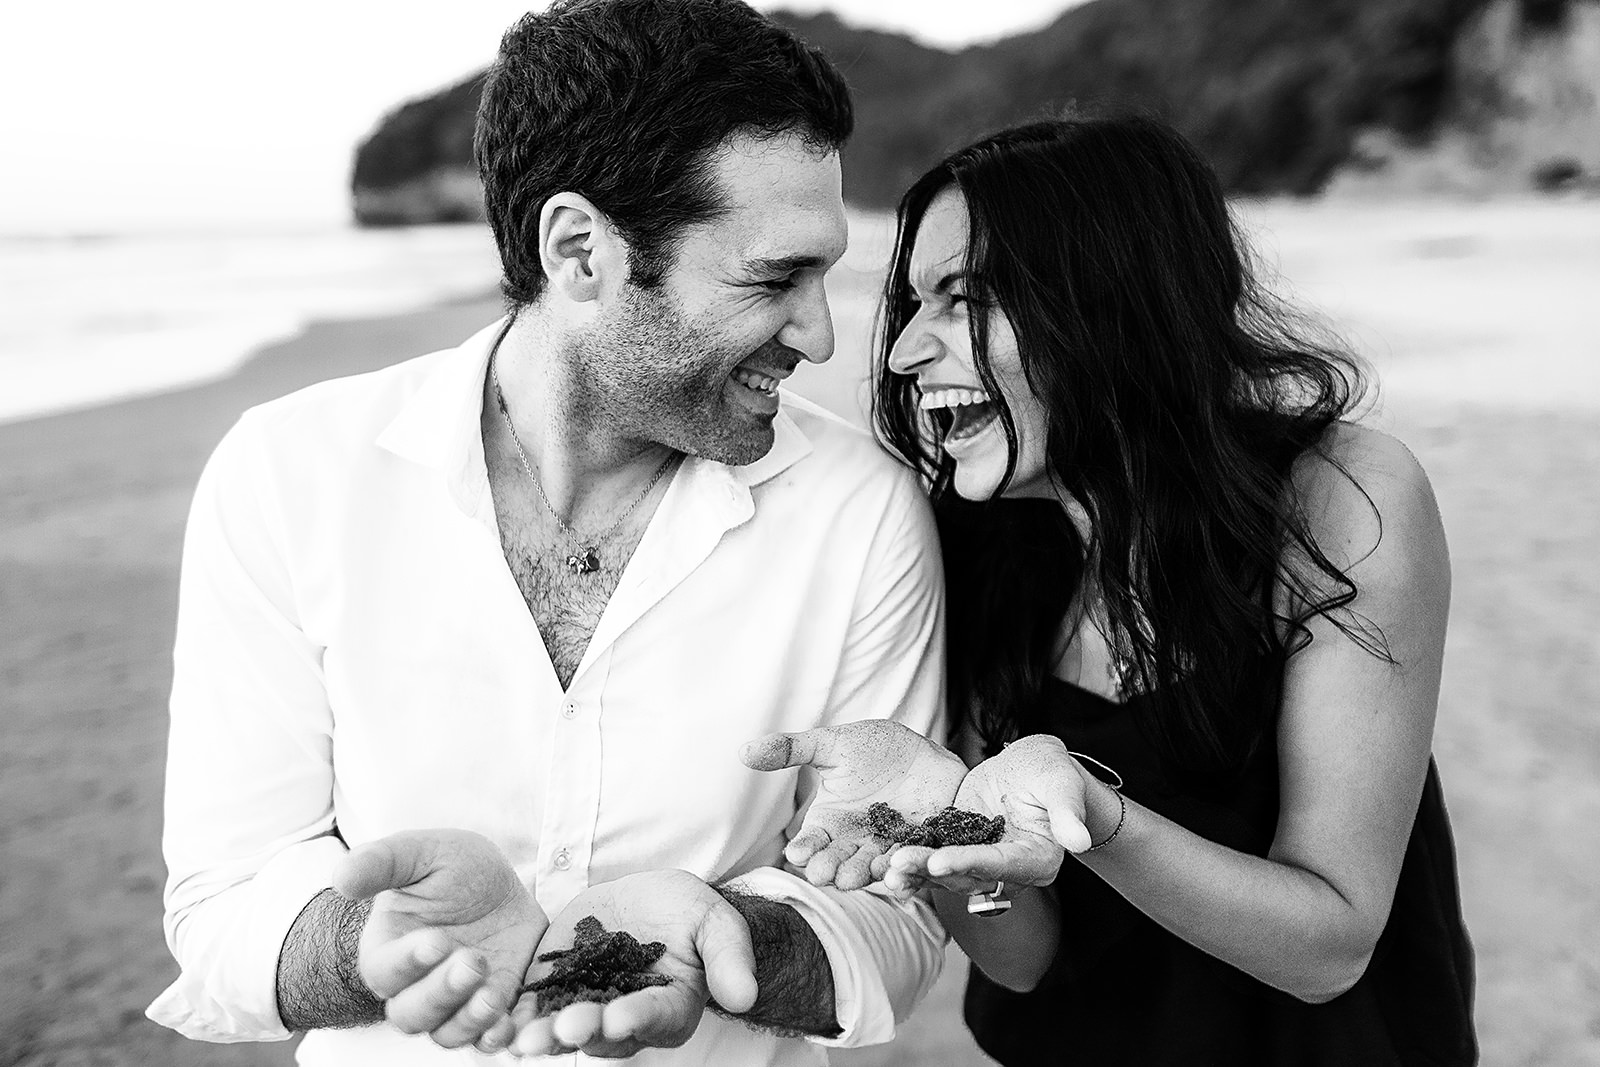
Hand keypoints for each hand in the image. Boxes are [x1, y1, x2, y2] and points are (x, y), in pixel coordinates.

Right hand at [332, 829, 546, 1052]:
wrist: (499, 886)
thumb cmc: (452, 868)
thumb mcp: (423, 852)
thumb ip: (382, 862)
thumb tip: (342, 877)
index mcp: (389, 950)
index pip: (385, 971)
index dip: (408, 962)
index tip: (437, 941)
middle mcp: (415, 986)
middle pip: (412, 1014)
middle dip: (442, 993)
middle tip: (473, 961)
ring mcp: (454, 1003)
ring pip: (447, 1033)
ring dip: (469, 1021)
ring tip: (492, 996)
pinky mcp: (490, 1009)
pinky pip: (488, 1038)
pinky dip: (498, 1037)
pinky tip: (511, 1025)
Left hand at [508, 870, 757, 1058]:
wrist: (651, 904)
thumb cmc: (689, 915)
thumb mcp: (714, 923)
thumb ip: (729, 957)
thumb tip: (745, 995)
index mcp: (669, 1008)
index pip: (654, 1017)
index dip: (637, 1017)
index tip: (620, 1016)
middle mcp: (625, 1019)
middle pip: (603, 1034)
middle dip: (582, 1031)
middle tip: (565, 1027)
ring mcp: (586, 1005)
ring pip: (562, 1030)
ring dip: (541, 1037)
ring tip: (520, 1038)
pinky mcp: (553, 989)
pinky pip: (532, 1010)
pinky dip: (513, 1018)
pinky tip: (492, 1019)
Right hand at [741, 719, 966, 888]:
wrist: (929, 756)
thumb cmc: (877, 750)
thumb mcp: (834, 746)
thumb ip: (792, 749)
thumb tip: (744, 751)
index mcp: (828, 822)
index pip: (810, 842)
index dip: (804, 849)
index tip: (797, 852)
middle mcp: (852, 842)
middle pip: (836, 863)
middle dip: (829, 869)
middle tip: (824, 874)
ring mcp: (885, 849)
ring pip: (870, 869)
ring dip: (862, 875)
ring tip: (855, 876)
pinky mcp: (917, 851)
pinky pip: (909, 867)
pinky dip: (905, 874)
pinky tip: (900, 873)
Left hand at [884, 734, 1093, 900]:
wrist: (1030, 770)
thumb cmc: (1051, 772)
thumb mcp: (1061, 783)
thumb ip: (1067, 812)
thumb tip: (1079, 841)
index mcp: (1035, 860)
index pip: (1000, 864)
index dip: (970, 864)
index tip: (939, 861)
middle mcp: (1006, 872)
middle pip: (966, 876)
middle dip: (930, 871)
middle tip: (897, 865)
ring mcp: (979, 863)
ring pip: (944, 874)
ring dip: (914, 873)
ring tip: (884, 870)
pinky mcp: (956, 850)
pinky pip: (930, 860)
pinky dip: (909, 863)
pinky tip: (880, 864)